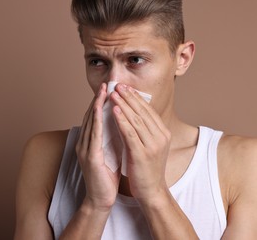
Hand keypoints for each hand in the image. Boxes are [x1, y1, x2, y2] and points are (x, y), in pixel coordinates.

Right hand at [76, 83, 120, 211]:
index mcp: (88, 143)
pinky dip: (96, 120)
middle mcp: (84, 143)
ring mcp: (85, 149)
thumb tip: (120, 125)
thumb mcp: (109, 154)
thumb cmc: (106, 178)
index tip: (108, 89)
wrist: (100, 199)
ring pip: (90, 122)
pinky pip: (93, 134)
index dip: (100, 103)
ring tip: (103, 91)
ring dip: (96, 105)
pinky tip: (100, 109)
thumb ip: (110, 140)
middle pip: (90, 116)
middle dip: (97, 99)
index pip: (94, 118)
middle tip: (105, 83)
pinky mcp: (90, 156)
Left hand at [110, 84, 170, 201]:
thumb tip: (134, 112)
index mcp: (163, 132)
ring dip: (123, 104)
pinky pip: (130, 133)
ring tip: (112, 94)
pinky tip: (114, 111)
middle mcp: (160, 136)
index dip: (135, 97)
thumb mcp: (150, 144)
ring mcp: (152, 145)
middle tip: (116, 85)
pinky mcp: (142, 154)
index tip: (124, 86)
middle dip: (128, 96)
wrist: (152, 190)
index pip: (147, 109)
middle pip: (142, 111)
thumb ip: (145, 129)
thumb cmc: (147, 167)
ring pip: (136, 119)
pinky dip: (122, 120)